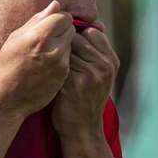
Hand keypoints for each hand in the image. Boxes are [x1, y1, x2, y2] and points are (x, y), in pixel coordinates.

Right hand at [0, 0, 74, 118]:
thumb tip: (56, 5)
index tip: (50, 24)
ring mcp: (61, 63)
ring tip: (45, 53)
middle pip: (70, 28)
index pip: (63, 16)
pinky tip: (47, 65)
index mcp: (39, 36)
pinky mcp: (64, 74)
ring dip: (62, 44)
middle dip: (62, 30)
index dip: (58, 18)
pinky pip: (69, 58)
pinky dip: (61, 58)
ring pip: (71, 43)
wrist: (7, 98)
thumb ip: (38, 20)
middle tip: (48, 38)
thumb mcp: (16, 38)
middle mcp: (53, 48)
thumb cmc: (7, 65)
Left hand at [52, 26, 118, 140]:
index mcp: (111, 61)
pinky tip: (46, 74)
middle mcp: (104, 66)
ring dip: (55, 55)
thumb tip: (79, 27)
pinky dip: (49, 67)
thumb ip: (94, 54)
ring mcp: (90, 75)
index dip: (77, 36)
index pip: (92, 32)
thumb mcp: (99, 76)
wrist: (82, 130)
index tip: (66, 46)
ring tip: (50, 65)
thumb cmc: (85, 99)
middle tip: (55, 55)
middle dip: (64, 44)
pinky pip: (57, 63)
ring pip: (65, 49)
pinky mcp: (74, 84)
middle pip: (77, 38)